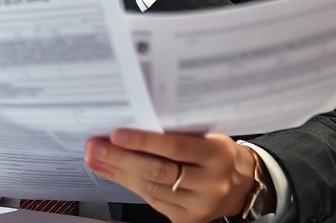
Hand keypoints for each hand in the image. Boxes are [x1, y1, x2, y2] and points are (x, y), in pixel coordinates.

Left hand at [85, 129, 273, 222]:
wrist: (241, 184)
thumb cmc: (216, 152)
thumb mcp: (206, 136)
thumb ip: (175, 132)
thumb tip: (129, 123)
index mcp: (217, 154)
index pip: (175, 146)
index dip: (143, 141)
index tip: (115, 134)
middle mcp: (211, 183)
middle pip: (157, 171)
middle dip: (120, 158)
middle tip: (94, 146)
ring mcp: (200, 205)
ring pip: (150, 188)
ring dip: (117, 173)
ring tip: (95, 159)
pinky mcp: (188, 220)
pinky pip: (152, 201)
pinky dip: (128, 185)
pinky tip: (111, 173)